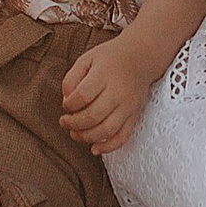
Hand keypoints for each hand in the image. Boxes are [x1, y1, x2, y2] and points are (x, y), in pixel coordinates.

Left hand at [59, 38, 151, 155]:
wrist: (141, 57)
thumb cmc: (110, 58)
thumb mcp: (87, 58)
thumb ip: (72, 78)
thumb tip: (66, 102)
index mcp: (105, 74)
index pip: (83, 96)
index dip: (69, 105)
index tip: (66, 105)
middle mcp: (119, 91)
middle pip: (93, 116)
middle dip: (74, 124)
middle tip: (64, 122)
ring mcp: (128, 106)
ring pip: (107, 130)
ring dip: (87, 137)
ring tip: (74, 134)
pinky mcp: (135, 115)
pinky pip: (123, 137)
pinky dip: (109, 147)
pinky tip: (94, 149)